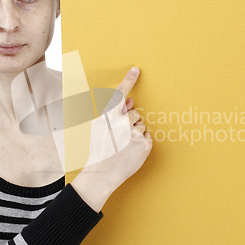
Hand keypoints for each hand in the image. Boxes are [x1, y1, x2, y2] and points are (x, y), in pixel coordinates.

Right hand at [71, 66, 152, 211]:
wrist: (101, 174)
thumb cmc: (98, 151)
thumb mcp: (99, 129)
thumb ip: (114, 114)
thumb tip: (129, 102)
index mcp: (108, 117)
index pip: (120, 95)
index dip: (128, 81)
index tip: (136, 70)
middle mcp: (122, 123)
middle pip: (134, 113)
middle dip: (129, 122)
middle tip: (119, 138)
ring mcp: (134, 134)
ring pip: (141, 125)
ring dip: (135, 133)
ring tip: (124, 146)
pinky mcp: (144, 145)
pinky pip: (147, 136)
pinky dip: (141, 142)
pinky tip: (131, 151)